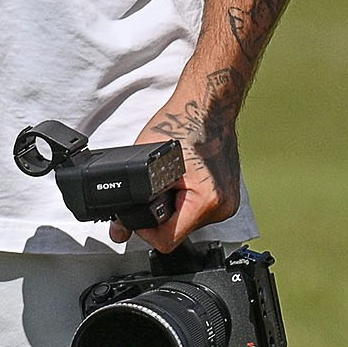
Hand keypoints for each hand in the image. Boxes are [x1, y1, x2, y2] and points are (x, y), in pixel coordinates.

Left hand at [115, 97, 240, 252]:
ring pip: (187, 222)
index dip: (145, 228)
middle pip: (178, 232)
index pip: (166, 241)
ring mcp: (228, 202)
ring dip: (173, 207)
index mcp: (207, 200)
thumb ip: (129, 202)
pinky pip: (198, 211)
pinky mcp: (228, 196)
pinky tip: (182, 179)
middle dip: (160, 214)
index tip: (140, 209)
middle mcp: (223, 206)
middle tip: (158, 186)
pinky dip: (185, 200)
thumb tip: (118, 230)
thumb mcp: (146, 165)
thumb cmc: (182, 123)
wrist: (208, 105)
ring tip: (172, 179)